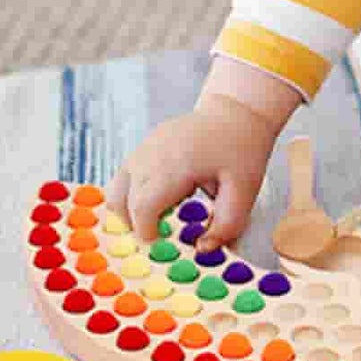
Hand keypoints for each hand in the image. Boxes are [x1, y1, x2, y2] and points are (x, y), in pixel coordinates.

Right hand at [106, 92, 281, 252]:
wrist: (236, 111)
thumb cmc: (241, 148)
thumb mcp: (245, 190)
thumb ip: (226, 225)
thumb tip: (201, 249)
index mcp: (175, 165)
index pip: (141, 208)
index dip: (146, 233)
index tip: (163, 244)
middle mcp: (150, 155)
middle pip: (122, 203)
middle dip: (138, 226)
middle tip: (165, 234)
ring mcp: (143, 148)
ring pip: (116, 191)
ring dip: (132, 211)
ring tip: (164, 215)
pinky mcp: (142, 147)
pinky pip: (124, 179)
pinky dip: (134, 196)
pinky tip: (165, 196)